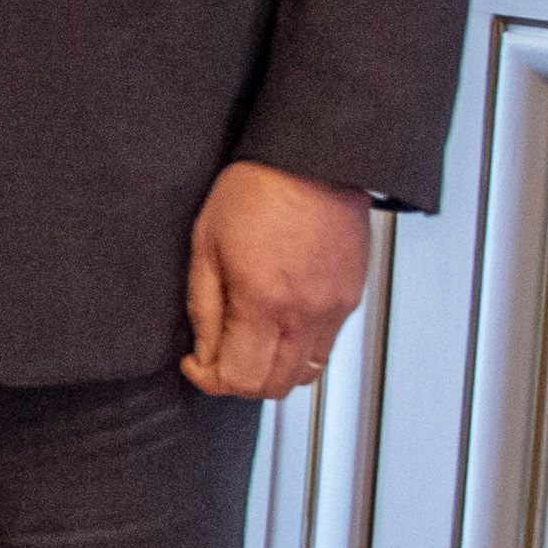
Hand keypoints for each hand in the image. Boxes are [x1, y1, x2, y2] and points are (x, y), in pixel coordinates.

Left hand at [184, 159, 371, 401]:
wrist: (312, 160)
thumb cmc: (259, 189)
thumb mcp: (207, 245)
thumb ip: (204, 308)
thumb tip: (203, 351)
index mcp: (263, 302)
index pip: (239, 379)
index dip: (209, 380)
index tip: (196, 363)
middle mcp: (304, 314)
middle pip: (273, 387)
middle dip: (240, 381)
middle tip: (219, 357)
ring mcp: (334, 309)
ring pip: (303, 375)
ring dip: (272, 371)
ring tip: (251, 344)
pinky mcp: (350, 298)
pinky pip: (325, 348)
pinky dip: (299, 351)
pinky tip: (280, 326)